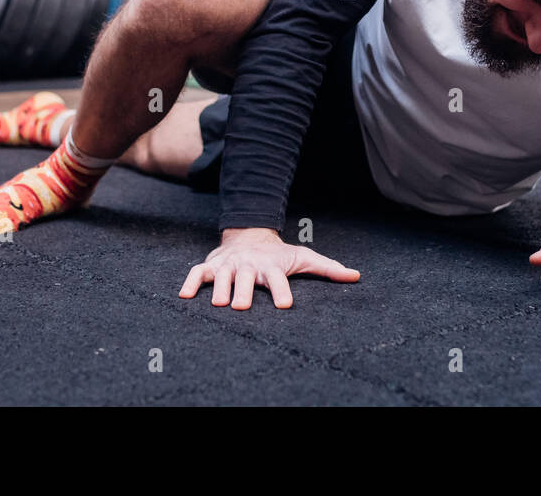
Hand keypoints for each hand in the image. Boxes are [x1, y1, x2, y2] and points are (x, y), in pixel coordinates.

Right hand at [178, 227, 360, 309]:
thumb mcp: (304, 258)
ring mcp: (229, 265)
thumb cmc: (279, 254)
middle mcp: (249, 266)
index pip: (278, 278)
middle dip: (244, 291)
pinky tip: (184, 297)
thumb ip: (328, 269)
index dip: (281, 290)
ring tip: (217, 304)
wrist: (250, 235)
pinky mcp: (213, 265)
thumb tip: (356, 276)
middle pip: (246, 279)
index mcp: (272, 266)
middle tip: (242, 306)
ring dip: (219, 288)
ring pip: (222, 276)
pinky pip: (198, 273)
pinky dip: (190, 282)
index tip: (285, 304)